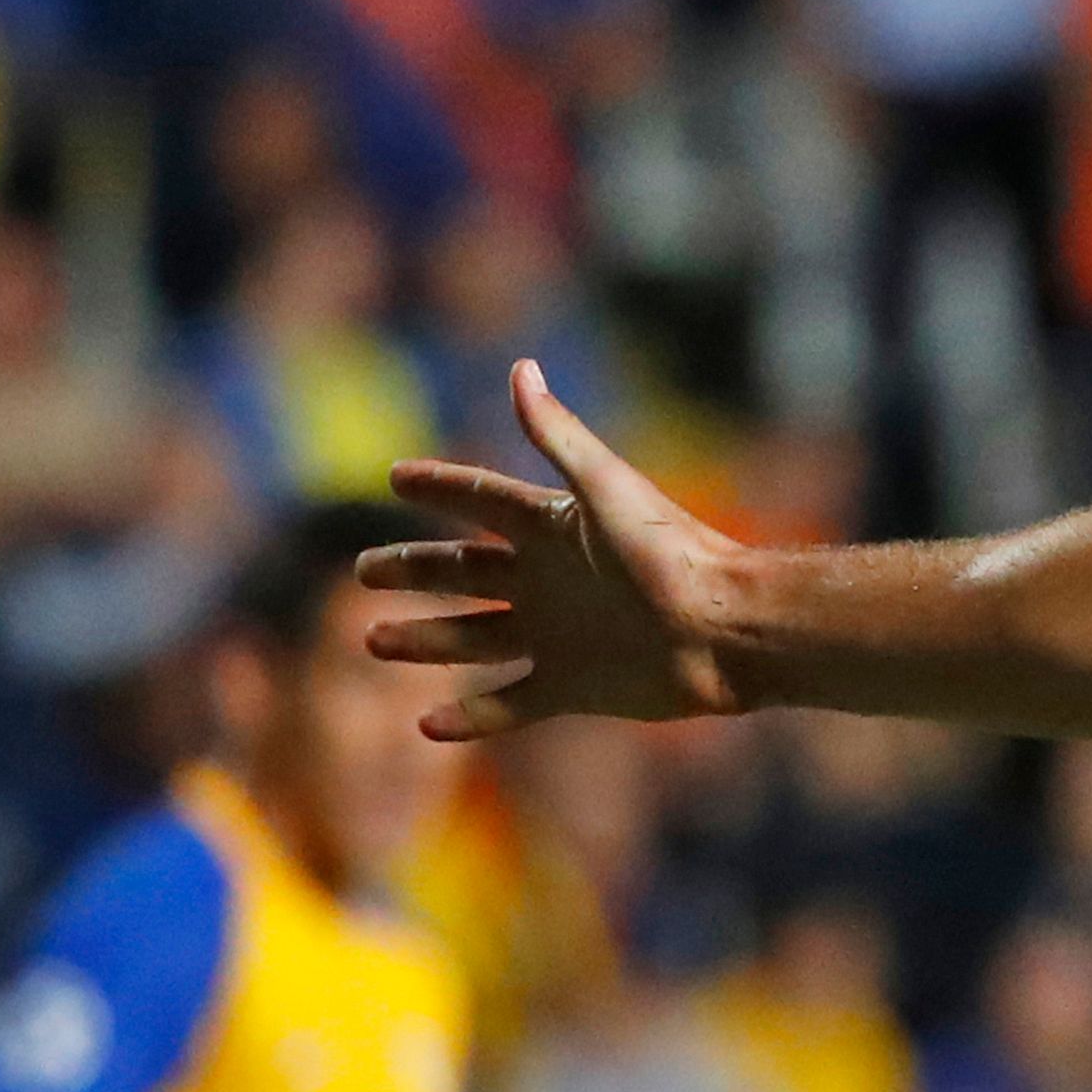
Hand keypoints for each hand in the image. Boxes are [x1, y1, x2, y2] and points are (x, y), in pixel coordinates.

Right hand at [367, 362, 756, 737]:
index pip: (481, 500)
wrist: (728, 631)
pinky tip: (427, 724)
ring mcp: (558, 637)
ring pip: (474, 638)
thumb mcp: (606, 490)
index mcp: (555, 530)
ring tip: (373, 639)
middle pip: (464, 573)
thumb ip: (559, 436)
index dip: (440, 487)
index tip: (395, 476)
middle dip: (415, 570)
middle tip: (363, 570)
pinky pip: (510, 703)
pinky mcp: (574, 687)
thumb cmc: (673, 555)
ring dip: (425, 639)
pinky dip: (471, 716)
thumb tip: (521, 367)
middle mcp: (550, 581)